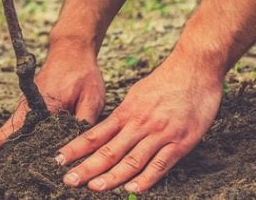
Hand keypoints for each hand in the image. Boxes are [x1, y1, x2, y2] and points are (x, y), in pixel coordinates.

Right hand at [0, 45, 104, 162]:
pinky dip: (6, 136)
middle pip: (7, 130)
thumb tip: (77, 146)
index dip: (1, 142)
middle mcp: (30, 105)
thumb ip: (84, 122)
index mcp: (43, 104)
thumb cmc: (83, 73)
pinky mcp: (30, 106)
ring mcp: (27, 105)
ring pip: (10, 128)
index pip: (19, 128)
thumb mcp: (91, 98)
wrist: (72, 51)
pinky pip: (16, 124)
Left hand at [56, 53, 222, 192]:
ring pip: (131, 160)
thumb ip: (126, 113)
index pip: (96, 134)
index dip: (76, 148)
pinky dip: (146, 179)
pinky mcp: (180, 142)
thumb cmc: (168, 79)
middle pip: (109, 150)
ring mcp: (159, 133)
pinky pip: (160, 164)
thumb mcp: (139, 93)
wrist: (196, 67)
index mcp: (127, 111)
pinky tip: (133, 189)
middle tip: (69, 180)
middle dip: (87, 167)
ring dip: (112, 177)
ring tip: (95, 188)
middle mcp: (139, 123)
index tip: (59, 159)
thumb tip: (111, 127)